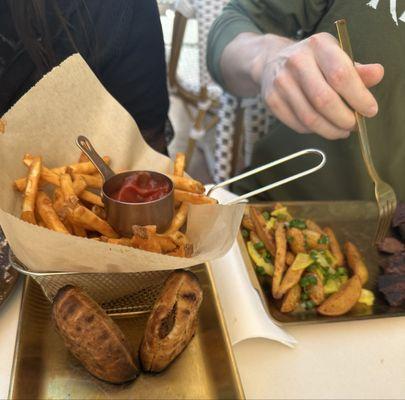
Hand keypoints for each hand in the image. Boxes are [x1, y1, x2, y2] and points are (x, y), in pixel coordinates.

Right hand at [257, 32, 383, 139]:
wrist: (271, 61)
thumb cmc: (310, 60)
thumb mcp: (334, 55)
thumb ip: (356, 68)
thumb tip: (377, 75)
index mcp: (318, 46)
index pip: (340, 75)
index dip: (358, 97)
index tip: (369, 110)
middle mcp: (296, 62)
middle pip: (324, 100)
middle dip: (344, 119)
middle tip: (354, 125)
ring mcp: (281, 83)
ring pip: (309, 117)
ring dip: (330, 130)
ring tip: (342, 131)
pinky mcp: (271, 101)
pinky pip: (297, 124)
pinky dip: (314, 130)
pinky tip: (323, 126)